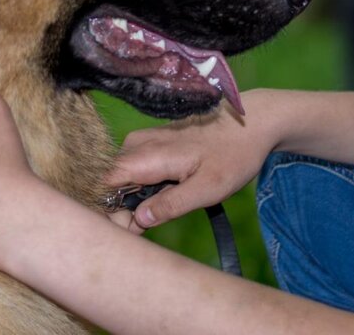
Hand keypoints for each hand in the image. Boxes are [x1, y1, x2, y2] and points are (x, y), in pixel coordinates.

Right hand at [106, 89, 280, 230]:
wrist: (250, 123)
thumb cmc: (232, 155)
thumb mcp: (207, 189)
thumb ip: (171, 205)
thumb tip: (138, 220)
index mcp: (146, 155)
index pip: (103, 186)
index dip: (111, 212)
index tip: (134, 230)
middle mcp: (136, 145)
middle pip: (110, 185)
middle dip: (124, 210)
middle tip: (155, 224)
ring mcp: (143, 142)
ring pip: (122, 178)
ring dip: (136, 200)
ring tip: (167, 206)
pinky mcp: (151, 143)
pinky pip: (134, 169)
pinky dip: (145, 187)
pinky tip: (169, 191)